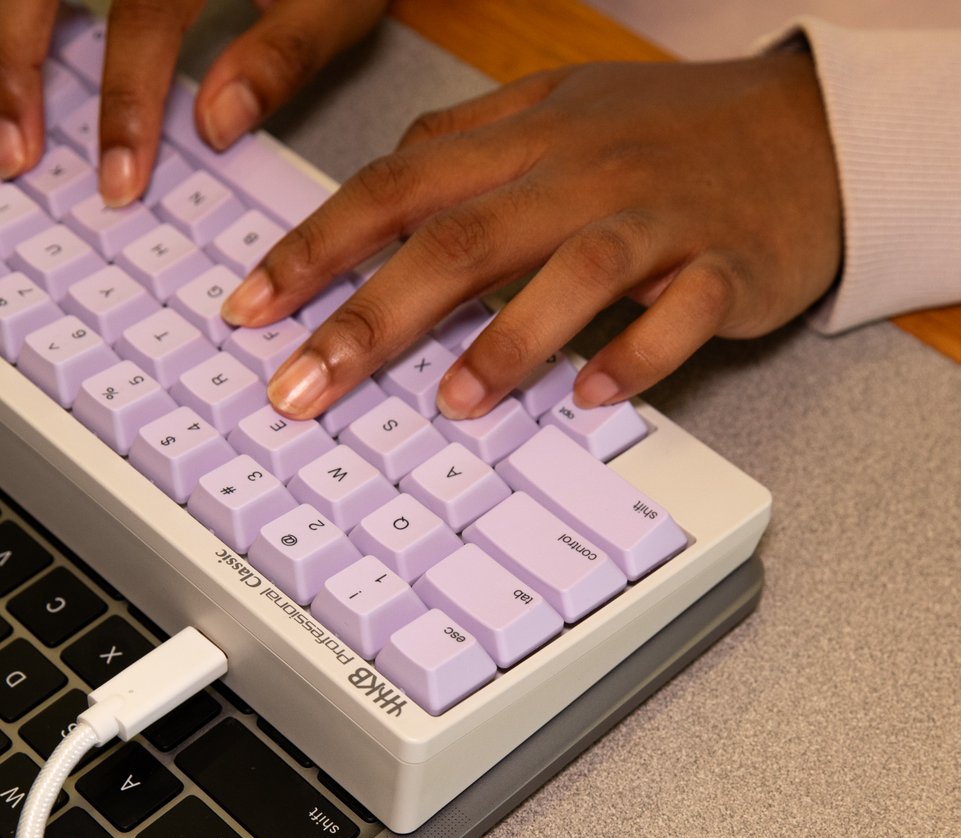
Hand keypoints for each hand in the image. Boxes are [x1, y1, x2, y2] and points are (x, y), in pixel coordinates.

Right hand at [0, 0, 388, 203]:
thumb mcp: (336, 3)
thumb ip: (281, 57)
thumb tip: (216, 126)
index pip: (141, 16)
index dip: (126, 102)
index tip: (120, 178)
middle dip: (17, 64)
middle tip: (16, 155)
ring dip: (5, 40)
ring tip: (6, 125)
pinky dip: (20, 14)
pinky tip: (16, 60)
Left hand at [223, 53, 841, 418]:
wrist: (808, 133)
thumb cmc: (668, 133)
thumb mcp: (557, 111)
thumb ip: (468, 148)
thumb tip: (383, 186)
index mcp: (526, 138)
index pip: (397, 189)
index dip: (316, 249)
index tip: (251, 309)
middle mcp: (580, 174)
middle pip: (460, 242)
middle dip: (369, 319)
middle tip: (302, 388)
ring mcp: (656, 219)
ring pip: (572, 272)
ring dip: (506, 343)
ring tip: (450, 403)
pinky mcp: (725, 267)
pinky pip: (680, 315)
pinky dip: (637, 356)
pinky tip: (594, 398)